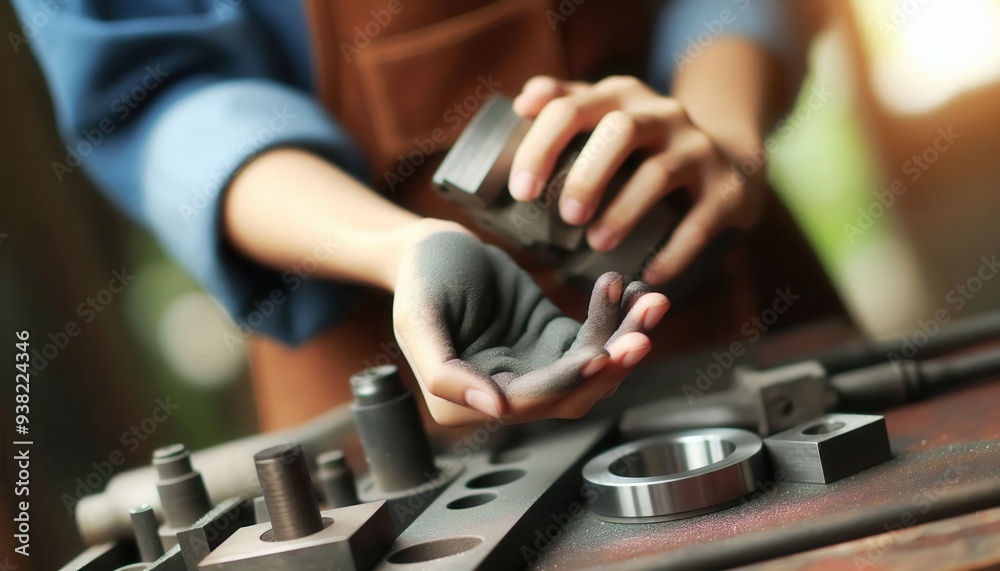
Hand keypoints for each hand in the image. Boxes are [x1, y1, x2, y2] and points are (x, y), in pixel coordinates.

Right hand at [391, 221, 668, 425]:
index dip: (568, 380)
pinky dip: (616, 317)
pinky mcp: (552, 342)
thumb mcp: (417, 319)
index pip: (529, 402)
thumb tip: (494, 411)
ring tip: (650, 301)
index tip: (603, 354)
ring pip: (590, 369)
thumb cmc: (420, 276)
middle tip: (643, 330)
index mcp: (465, 403)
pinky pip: (593, 337)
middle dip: (611, 363)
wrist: (433, 244)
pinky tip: (632, 289)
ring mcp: (532, 369)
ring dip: (623, 339)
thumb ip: (443, 372)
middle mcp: (504, 396)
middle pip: (572, 391)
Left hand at [507, 75, 765, 284]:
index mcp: (620, 97)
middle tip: (565, 216)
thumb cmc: (646, 145)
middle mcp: (662, 114)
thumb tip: (520, 104)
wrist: (730, 157)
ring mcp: (698, 149)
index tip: (521, 191)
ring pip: (661, 173)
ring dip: (625, 210)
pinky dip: (675, 249)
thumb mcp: (609, 113)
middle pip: (621, 130)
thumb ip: (565, 104)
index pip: (571, 108)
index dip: (541, 147)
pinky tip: (650, 273)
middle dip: (588, 174)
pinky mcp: (727, 188)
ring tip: (597, 243)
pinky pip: (702, 219)